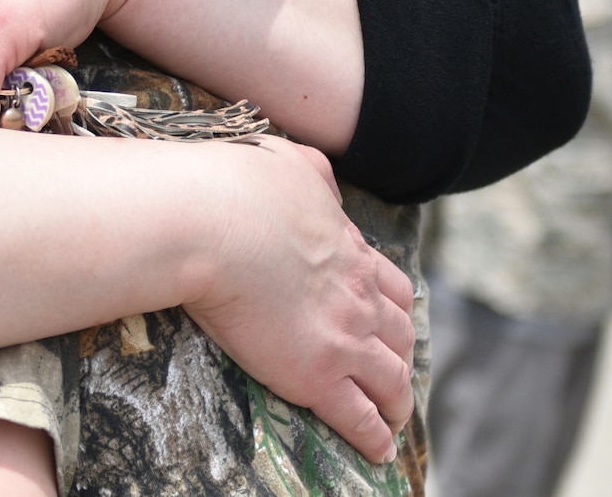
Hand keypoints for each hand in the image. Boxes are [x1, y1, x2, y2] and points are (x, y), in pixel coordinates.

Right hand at [185, 140, 416, 464]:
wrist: (209, 221)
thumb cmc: (237, 186)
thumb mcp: (290, 162)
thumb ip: (316, 175)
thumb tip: (327, 187)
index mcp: (350, 250)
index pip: (391, 286)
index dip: (392, 309)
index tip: (386, 322)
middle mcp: (359, 296)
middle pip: (402, 336)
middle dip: (402, 356)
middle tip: (393, 372)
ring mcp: (344, 337)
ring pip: (393, 380)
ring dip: (398, 402)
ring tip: (394, 420)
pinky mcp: (318, 374)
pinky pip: (360, 417)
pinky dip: (375, 437)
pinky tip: (377, 451)